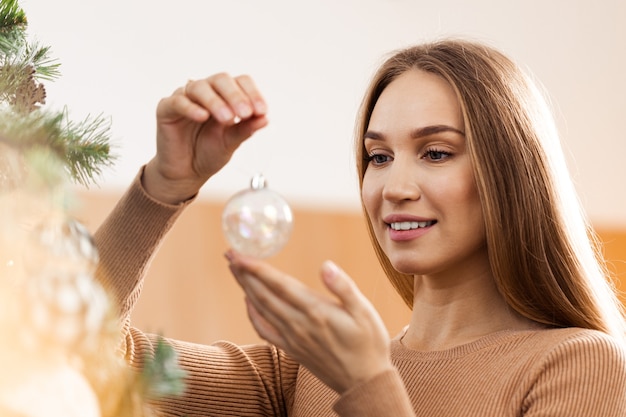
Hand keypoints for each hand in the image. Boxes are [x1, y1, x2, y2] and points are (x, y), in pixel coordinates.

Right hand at [144, 73, 268, 203]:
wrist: (186, 173)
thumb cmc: (209, 153)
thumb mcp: (231, 143)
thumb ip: (246, 130)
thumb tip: (265, 119)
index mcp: (225, 96)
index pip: (241, 82)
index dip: (253, 93)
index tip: (262, 111)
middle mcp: (206, 92)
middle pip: (221, 79)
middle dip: (236, 95)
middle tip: (245, 113)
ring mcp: (185, 98)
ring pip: (200, 87)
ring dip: (215, 101)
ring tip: (227, 118)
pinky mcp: (166, 109)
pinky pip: (178, 101)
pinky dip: (191, 107)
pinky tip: (202, 116)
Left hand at [225, 250, 393, 393]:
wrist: (364, 383)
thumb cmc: (369, 344)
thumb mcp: (365, 312)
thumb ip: (344, 287)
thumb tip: (325, 265)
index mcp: (315, 311)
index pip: (278, 284)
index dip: (256, 268)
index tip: (239, 254)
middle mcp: (298, 324)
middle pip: (262, 294)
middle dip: (244, 273)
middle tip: (229, 254)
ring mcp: (292, 338)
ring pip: (260, 309)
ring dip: (245, 288)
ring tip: (235, 270)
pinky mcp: (291, 349)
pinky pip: (264, 330)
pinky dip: (252, 314)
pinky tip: (249, 303)